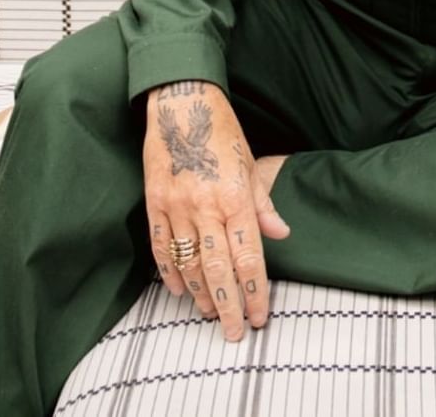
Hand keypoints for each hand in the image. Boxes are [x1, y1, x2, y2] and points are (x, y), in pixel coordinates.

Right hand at [144, 80, 289, 339]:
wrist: (182, 103)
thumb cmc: (221, 131)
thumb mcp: (250, 163)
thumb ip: (262, 203)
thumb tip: (280, 233)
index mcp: (235, 196)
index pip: (248, 256)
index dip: (255, 292)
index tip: (258, 317)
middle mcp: (205, 205)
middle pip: (218, 269)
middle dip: (228, 305)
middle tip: (233, 332)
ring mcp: (177, 206)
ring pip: (188, 264)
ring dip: (200, 294)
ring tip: (210, 313)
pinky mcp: (155, 203)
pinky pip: (161, 248)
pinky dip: (169, 273)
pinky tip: (179, 290)